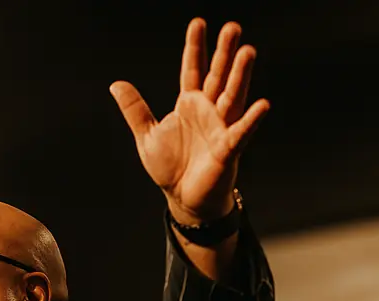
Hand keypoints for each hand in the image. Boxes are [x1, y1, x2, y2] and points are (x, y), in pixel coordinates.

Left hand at [110, 18, 269, 223]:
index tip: (198, 23)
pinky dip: (251, 119)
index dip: (195, 47)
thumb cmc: (170, 167)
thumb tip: (116, 84)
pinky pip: (241, 132)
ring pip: (233, 96)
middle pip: (218, 76)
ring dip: (240, 75)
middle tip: (232, 27)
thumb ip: (135, 109)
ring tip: (248, 52)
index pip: (193, 69)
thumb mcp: (146, 135)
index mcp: (189, 104)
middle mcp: (209, 110)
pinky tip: (262, 104)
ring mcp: (221, 127)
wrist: (183, 198)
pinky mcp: (228, 149)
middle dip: (224, 53)